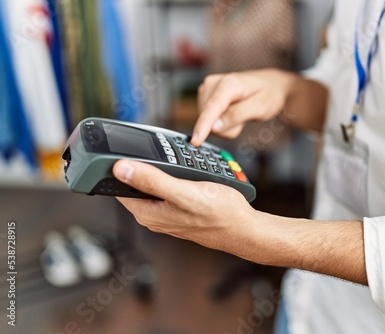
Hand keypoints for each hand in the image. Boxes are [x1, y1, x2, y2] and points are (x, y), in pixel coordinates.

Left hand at [112, 160, 256, 250]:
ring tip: (180, 163)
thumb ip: (152, 181)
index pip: (117, 186)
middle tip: (161, 152)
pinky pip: (169, 187)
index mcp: (147, 212)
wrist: (243, 228)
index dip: (115, 166)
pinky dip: (176, 175)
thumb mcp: (184, 193)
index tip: (121, 147)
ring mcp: (166, 212)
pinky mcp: (179, 209)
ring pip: (153, 183)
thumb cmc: (219, 214)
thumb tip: (121, 168)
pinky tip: (188, 171)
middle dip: (144, 164)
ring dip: (163, 169)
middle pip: (135, 182)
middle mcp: (153, 214)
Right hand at [191, 69, 294, 145]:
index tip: (196, 141)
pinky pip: (208, 119)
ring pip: (208, 122)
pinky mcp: (205, 95)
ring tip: (239, 113)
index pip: (212, 108)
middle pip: (209, 119)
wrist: (270, 84)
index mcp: (229, 83)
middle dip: (226, 126)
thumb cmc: (268, 94)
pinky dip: (221, 121)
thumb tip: (215, 127)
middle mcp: (213, 83)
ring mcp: (207, 89)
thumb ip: (237, 116)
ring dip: (225, 124)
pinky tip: (232, 112)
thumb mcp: (260, 107)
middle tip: (244, 117)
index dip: (203, 126)